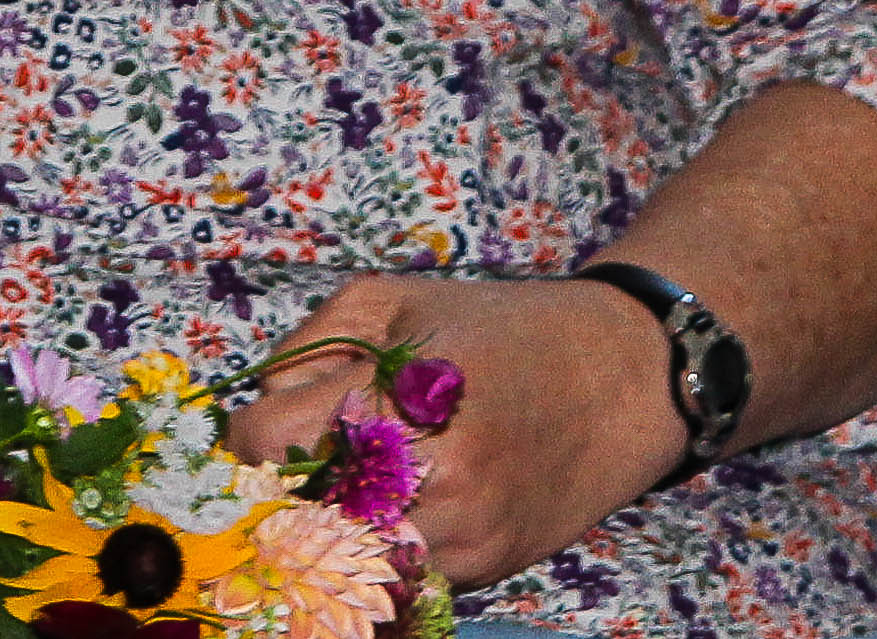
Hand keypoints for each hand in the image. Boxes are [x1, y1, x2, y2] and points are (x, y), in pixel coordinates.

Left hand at [226, 274, 688, 592]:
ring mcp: (462, 531)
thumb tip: (254, 421)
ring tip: (352, 487)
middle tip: (298, 468)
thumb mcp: (394, 300)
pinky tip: (402, 510)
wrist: (624, 374)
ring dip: (331, 529)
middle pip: (296, 513)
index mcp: (404, 392)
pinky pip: (399, 576)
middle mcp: (435, 473)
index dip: (252, 435)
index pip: (266, 443)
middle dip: (285, 491)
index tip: (268, 429)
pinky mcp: (485, 567)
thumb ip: (307, 350)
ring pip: (342, 557)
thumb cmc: (500, 327)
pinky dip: (383, 551)